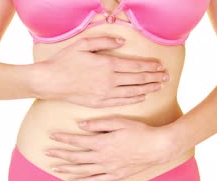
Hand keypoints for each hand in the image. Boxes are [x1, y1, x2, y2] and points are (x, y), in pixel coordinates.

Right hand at [34, 36, 169, 107]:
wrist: (50, 81)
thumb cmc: (65, 61)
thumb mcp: (83, 45)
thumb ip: (104, 42)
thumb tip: (122, 42)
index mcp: (107, 65)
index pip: (135, 66)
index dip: (150, 66)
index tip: (160, 66)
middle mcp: (109, 80)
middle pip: (137, 79)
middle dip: (154, 78)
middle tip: (166, 77)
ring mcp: (105, 93)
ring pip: (132, 91)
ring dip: (147, 89)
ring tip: (159, 87)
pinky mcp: (99, 103)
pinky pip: (121, 101)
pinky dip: (134, 99)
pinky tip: (141, 96)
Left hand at [45, 116, 182, 180]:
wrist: (158, 147)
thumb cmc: (140, 131)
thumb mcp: (120, 122)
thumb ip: (99, 124)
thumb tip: (80, 125)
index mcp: (102, 142)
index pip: (77, 140)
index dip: (63, 138)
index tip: (51, 136)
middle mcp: (103, 157)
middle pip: (76, 157)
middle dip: (60, 155)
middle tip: (46, 154)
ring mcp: (109, 168)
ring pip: (83, 171)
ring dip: (67, 170)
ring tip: (54, 169)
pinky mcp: (116, 175)